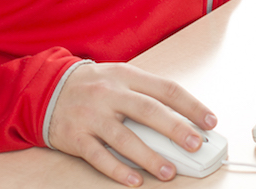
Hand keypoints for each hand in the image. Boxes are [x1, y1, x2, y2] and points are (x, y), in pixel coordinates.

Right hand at [46, 62, 216, 185]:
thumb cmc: (92, 85)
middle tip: (195, 145)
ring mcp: (93, 116)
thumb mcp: (121, 78)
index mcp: (127, 76)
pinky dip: (118, 170)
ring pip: (125, 138)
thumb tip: (182, 119)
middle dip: (175, 129)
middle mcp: (111, 94)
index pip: (166, 89)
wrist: (46, 88)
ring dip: (149, 157)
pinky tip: (135, 180)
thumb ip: (147, 95)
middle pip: (149, 111)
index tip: (210, 121)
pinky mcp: (76, 137)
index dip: (191, 105)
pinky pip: (99, 157)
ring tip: (168, 171)